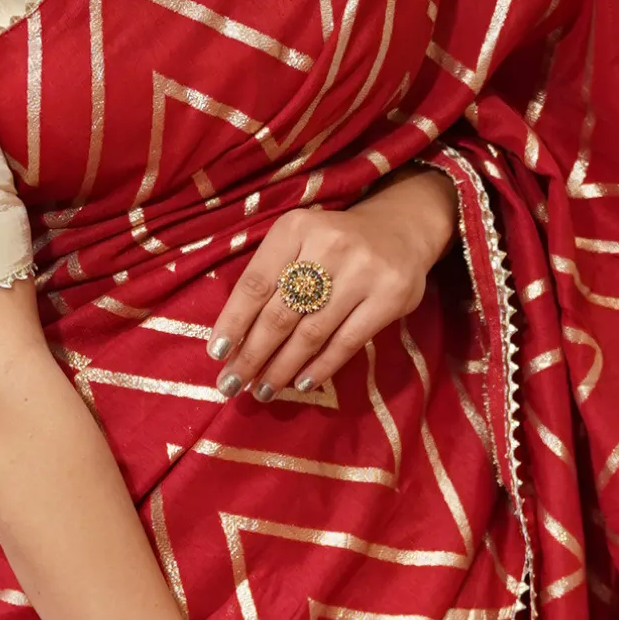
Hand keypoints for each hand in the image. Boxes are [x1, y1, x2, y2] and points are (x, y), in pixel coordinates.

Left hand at [210, 168, 459, 405]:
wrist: (401, 229)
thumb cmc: (333, 244)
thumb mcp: (298, 242)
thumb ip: (269, 278)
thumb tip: (233, 340)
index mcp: (296, 229)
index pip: (255, 284)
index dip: (233, 323)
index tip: (216, 354)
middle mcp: (329, 246)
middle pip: (280, 313)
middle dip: (252, 355)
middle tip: (232, 384)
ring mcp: (363, 272)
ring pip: (311, 333)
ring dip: (282, 368)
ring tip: (263, 390)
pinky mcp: (390, 297)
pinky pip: (347, 342)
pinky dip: (320, 367)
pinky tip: (300, 383)